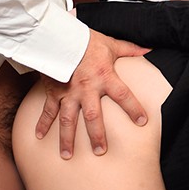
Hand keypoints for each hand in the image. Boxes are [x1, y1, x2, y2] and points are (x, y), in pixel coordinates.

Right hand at [34, 30, 148, 158]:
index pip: (123, 95)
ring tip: (67, 156)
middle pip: (92, 116)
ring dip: (67, 138)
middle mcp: (86, 88)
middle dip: (96, 135)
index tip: (142, 122)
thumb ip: (129, 49)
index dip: (133, 108)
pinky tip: (38, 137)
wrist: (57, 34)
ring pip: (67, 120)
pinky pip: (48, 110)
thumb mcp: (110, 44)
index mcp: (104, 77)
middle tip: (100, 152)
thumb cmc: (86, 40)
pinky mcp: (53, 91)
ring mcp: (68, 92)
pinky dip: (42, 123)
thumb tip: (149, 48)